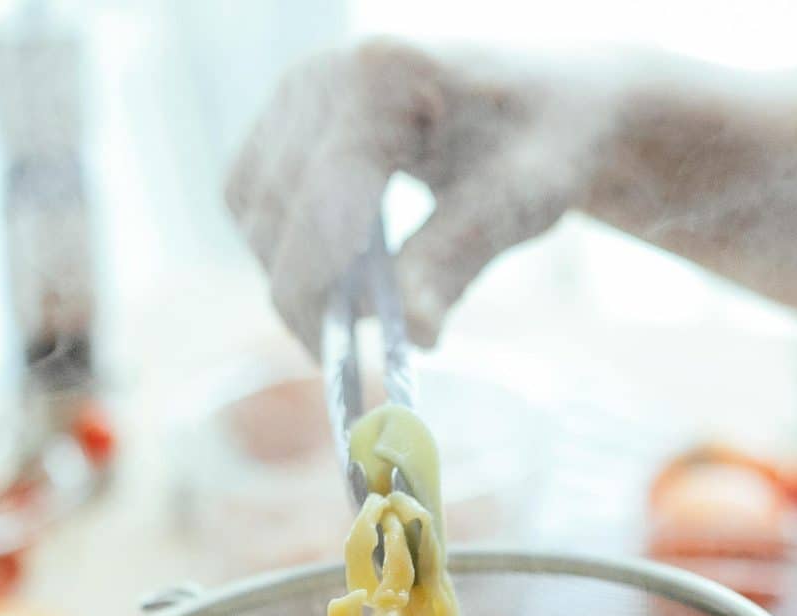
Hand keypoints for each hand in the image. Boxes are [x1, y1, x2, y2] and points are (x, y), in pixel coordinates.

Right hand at [225, 39, 601, 352]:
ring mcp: (295, 90)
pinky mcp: (283, 116)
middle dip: (308, 294)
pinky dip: (284, 246)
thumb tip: (413, 336)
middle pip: (272, 216)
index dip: (321, 296)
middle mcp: (324, 73)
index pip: (321, 208)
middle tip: (360, 346)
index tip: (341, 361)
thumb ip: (458, 259)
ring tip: (365, 302)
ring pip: (251, 214)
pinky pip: (249, 200)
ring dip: (294, 272)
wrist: (545, 96)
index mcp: (386, 77)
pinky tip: (342, 265)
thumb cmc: (546, 139)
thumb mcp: (523, 198)